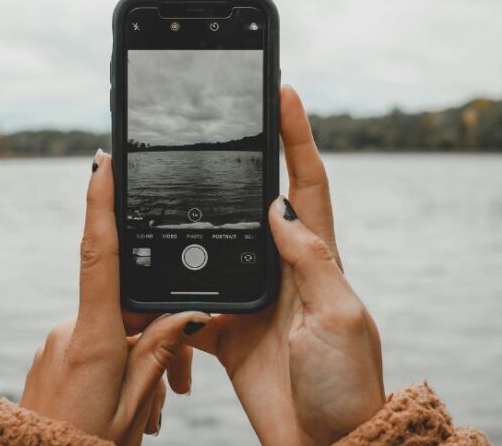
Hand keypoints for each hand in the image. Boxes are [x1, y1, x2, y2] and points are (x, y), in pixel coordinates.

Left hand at [19, 149, 210, 443]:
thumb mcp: (134, 406)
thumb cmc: (84, 445)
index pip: (100, 256)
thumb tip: (189, 315)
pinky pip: (95, 345)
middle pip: (126, 308)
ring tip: (146, 412)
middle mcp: (70, 332)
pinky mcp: (52, 354)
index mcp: (94, 340)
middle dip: (154, 338)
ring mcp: (58, 342)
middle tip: (170, 391)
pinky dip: (117, 366)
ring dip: (137, 362)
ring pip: (114, 332)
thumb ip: (160, 354)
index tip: (103, 163)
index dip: (100, 204)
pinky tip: (126, 403)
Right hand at [188, 87, 384, 444]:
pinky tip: (156, 267)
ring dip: (199, 219)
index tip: (283, 91)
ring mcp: (256, 299)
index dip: (297, 136)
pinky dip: (174, 286)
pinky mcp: (230, 330)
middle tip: (220, 122)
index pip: (307, 184)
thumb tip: (278, 207)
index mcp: (318, 259)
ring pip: (219, 245)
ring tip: (175, 183)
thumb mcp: (336, 315)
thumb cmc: (345, 383)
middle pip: (257, 202)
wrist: (325, 444)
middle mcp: (286, 271)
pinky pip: (195, 297)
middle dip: (241, 161)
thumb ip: (309, 260)